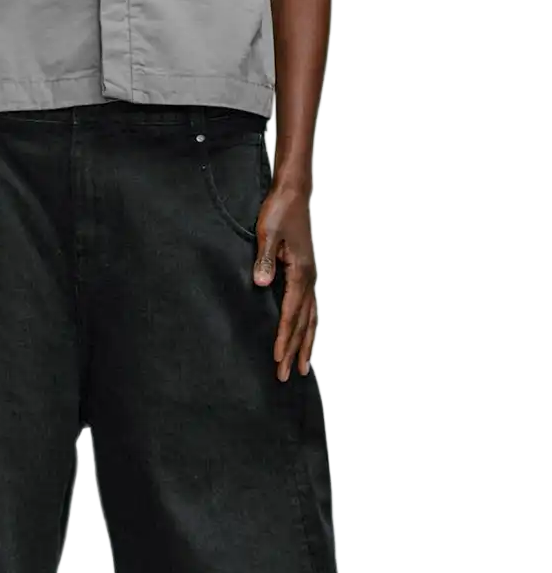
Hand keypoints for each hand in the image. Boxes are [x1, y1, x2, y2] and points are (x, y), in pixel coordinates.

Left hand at [252, 178, 316, 381]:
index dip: (283, 338)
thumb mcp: (266, 233)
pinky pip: (308, 309)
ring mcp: (309, 278)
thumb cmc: (278, 212)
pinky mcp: (304, 275)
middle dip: (295, 351)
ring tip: (304, 368)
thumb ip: (264, 259)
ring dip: (306, 344)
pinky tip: (303, 338)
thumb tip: (262, 284)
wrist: (292, 195)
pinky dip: (307, 328)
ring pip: (310, 320)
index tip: (278, 359)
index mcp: (301, 273)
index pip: (290, 314)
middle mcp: (309, 279)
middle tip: (288, 376)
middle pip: (303, 324)